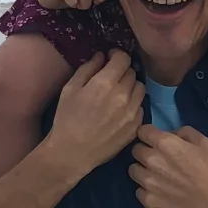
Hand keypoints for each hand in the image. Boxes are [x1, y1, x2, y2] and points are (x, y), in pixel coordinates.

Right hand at [47, 51, 143, 177]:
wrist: (72, 152)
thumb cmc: (67, 119)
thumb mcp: (70, 88)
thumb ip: (88, 68)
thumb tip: (102, 56)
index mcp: (105, 83)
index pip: (124, 59)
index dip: (117, 56)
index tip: (111, 59)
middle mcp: (123, 95)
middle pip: (132, 73)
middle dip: (122, 72)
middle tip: (111, 78)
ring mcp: (132, 112)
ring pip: (140, 89)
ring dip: (130, 87)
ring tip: (118, 94)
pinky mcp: (136, 126)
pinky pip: (140, 107)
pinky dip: (133, 105)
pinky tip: (120, 111)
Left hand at [129, 125, 207, 207]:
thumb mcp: (204, 142)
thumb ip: (183, 132)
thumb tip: (169, 134)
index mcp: (165, 143)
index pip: (142, 131)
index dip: (149, 134)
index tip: (155, 140)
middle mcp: (152, 160)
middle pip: (136, 151)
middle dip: (145, 152)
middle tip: (159, 160)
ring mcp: (148, 182)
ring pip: (133, 170)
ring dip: (143, 171)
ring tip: (158, 177)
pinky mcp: (148, 201)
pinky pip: (139, 191)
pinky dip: (147, 190)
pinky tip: (161, 192)